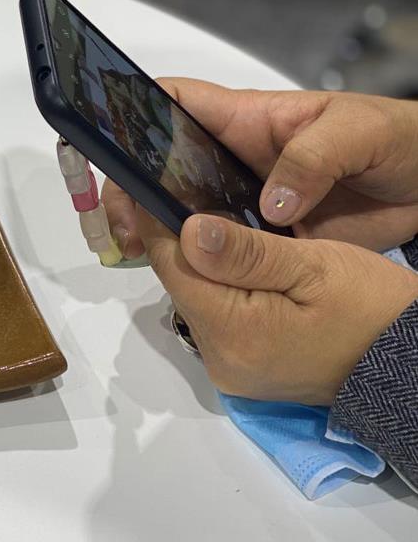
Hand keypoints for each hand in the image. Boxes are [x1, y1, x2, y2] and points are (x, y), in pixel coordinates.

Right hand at [104, 79, 417, 257]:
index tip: (105, 141)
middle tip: (122, 224)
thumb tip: (270, 206)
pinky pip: (217, 249)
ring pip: (181, 209)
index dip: (131, 111)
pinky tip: (176, 275)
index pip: (173, 102)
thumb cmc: (397, 139)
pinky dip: (193, 262)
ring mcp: (244, 201)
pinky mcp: (263, 240)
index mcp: (247, 119)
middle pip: (160, 164)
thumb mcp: (358, 132)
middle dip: (128, 186)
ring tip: (135, 251)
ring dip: (153, 227)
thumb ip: (313, 159)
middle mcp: (233, 159)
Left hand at [139, 210, 417, 403]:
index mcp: (233, 334)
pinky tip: (236, 259)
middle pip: (180, 283)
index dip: (160, 221)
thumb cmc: (373, 307)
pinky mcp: (245, 368)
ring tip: (216, 218)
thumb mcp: (315, 266)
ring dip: (203, 263)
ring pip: (196, 298)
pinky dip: (222, 286)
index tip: (157, 181)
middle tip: (194, 191)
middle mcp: (219, 360)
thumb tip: (186, 230)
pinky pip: (217, 316)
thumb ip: (247, 252)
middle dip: (182, 240)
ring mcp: (231, 369)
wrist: (412, 361)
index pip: (171, 266)